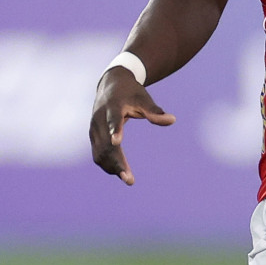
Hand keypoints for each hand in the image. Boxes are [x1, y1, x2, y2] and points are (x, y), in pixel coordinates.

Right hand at [89, 66, 176, 184]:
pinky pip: (98, 153)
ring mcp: (94, 128)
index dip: (115, 130)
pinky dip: (107, 164)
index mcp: (113, 106)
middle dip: (117, 162)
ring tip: (128, 179)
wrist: (110, 84)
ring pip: (100, 152)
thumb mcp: (143, 99)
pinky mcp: (93, 135)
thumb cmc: (131, 92)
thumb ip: (155, 111)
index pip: (113, 119)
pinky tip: (119, 172)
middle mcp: (99, 118)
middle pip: (106, 144)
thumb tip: (172, 120)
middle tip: (129, 180)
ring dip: (112, 167)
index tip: (116, 142)